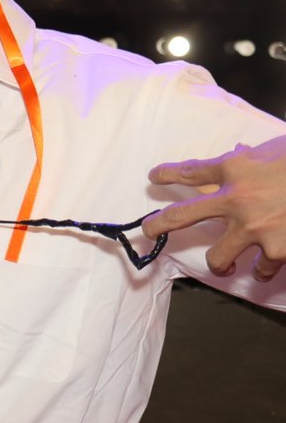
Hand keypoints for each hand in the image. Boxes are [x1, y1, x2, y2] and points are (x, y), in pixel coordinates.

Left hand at [145, 134, 285, 280]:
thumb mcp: (273, 150)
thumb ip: (251, 158)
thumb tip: (237, 155)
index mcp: (234, 168)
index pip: (190, 171)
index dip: (168, 174)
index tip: (155, 176)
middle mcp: (236, 199)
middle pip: (183, 215)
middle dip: (160, 225)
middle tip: (148, 231)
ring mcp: (254, 228)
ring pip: (218, 257)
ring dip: (219, 264)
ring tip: (223, 266)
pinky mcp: (277, 249)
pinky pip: (260, 270)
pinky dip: (262, 271)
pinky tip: (263, 270)